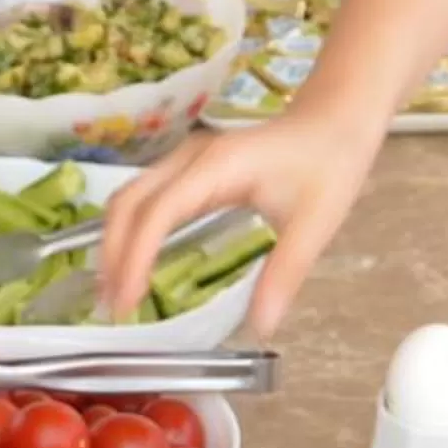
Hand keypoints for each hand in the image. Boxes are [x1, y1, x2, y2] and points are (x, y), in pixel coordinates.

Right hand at [96, 104, 380, 339]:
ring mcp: (186, 158)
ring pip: (130, 196)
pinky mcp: (189, 166)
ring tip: (115, 291)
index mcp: (217, 167)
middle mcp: (190, 158)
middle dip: (113, 253)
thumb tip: (261, 327)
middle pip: (129, 201)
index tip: (128, 301)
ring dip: (115, 241)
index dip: (136, 257)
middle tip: (112, 307)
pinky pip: (145, 197)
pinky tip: (135, 261)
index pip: (158, 212)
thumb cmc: (328, 165)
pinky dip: (131, 230)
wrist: (335, 120)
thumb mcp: (315, 223)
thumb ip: (284, 274)